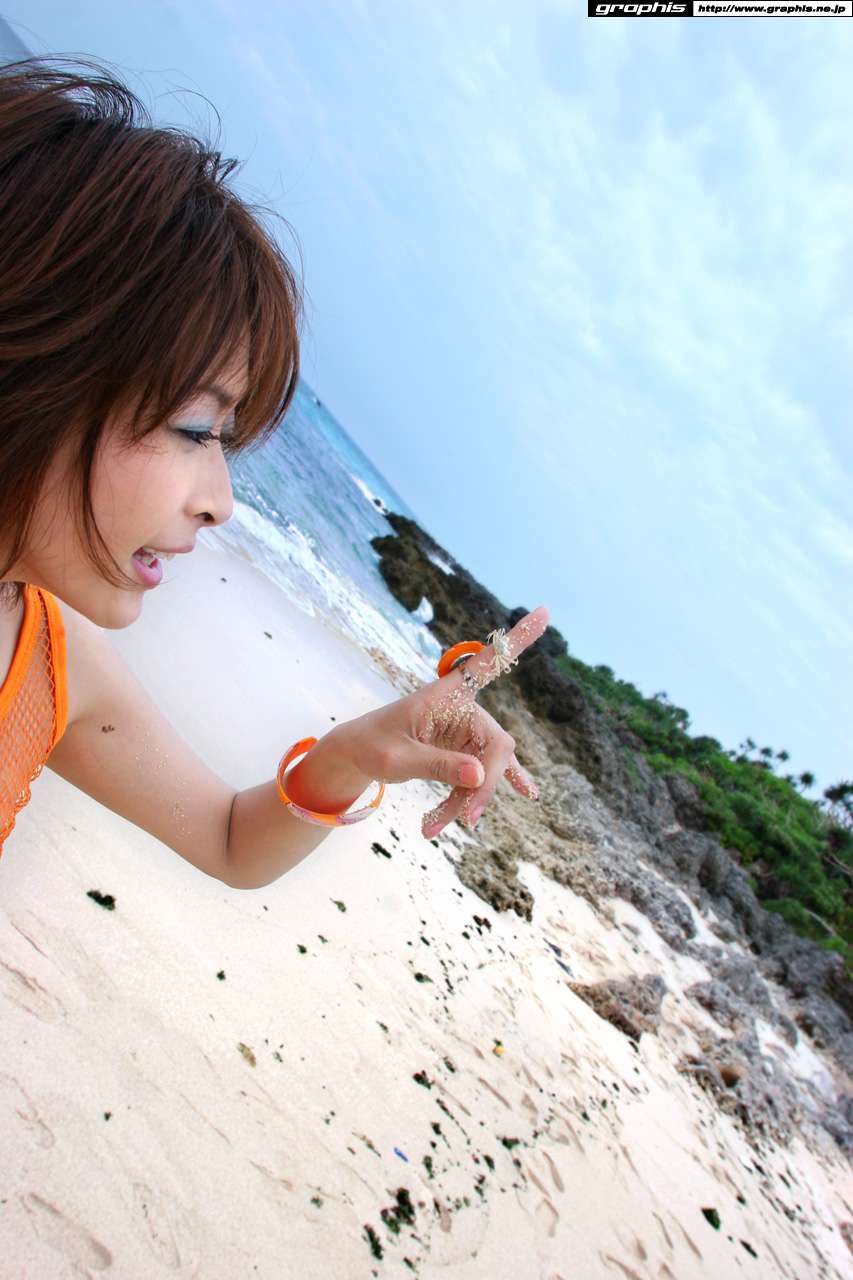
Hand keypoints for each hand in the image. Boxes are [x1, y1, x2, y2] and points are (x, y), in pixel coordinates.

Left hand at [328, 606, 549, 838]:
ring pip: (487, 769)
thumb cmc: (372, 746)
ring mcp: (466, 733)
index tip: (544, 612)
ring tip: (436, 826)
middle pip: (496, 745)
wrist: (359, 755)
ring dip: (470, 799)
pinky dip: (484, 793)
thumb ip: (436, 764)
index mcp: (446, 694)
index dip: (517, 640)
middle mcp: (463, 709)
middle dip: (485, 783)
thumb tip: (479, 775)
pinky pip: (481, 776)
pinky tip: (528, 792)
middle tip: (469, 818)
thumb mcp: (396, 758)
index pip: (487, 663)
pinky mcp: (464, 753)